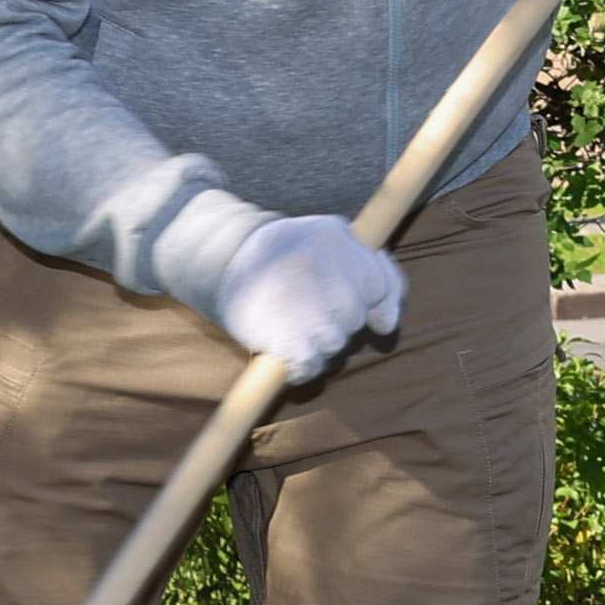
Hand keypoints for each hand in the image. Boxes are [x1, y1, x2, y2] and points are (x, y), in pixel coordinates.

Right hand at [216, 211, 405, 376]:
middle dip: (338, 319)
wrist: (218, 260)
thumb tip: (387, 324)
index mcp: (336, 236)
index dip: (371, 298)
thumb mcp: (331, 238)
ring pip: (336, 344)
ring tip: (288, 320)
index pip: (380, 284)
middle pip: (356, 318)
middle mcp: (323, 266)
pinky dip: (301, 366)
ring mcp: (307, 306)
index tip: (344, 297)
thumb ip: (375, 270)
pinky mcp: (289, 341)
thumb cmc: (285, 255)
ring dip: (317, 341)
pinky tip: (284, 347)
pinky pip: (311, 368)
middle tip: (303, 304)